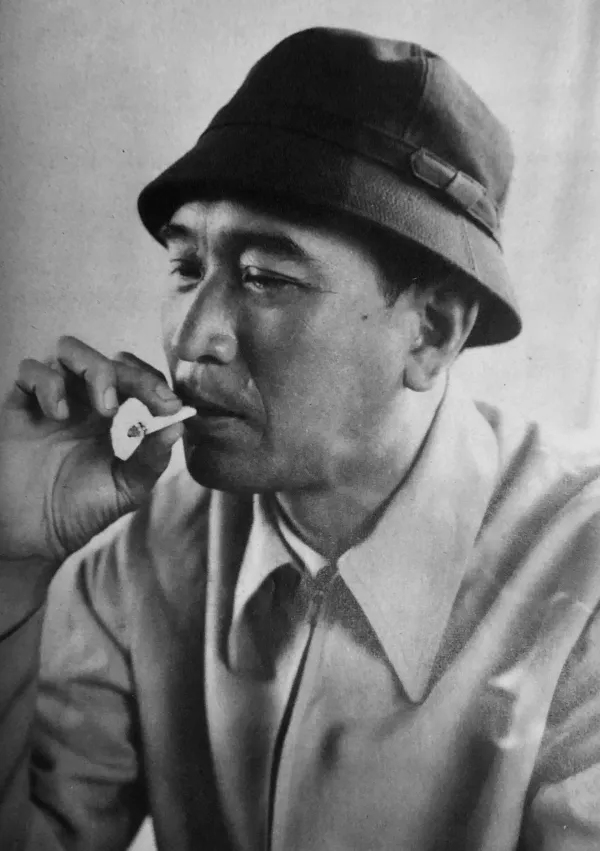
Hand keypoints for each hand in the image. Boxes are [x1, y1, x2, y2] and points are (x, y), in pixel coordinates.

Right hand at [0, 336, 184, 564]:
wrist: (35, 534)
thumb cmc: (81, 510)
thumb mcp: (126, 490)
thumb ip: (150, 460)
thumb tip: (177, 427)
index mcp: (116, 416)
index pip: (139, 379)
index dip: (155, 385)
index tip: (170, 406)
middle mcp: (84, 401)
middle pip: (110, 360)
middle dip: (133, 376)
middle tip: (147, 404)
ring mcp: (53, 399)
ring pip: (70, 350)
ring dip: (94, 369)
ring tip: (103, 408)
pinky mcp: (20, 405)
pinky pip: (30, 370)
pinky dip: (48, 384)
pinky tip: (59, 415)